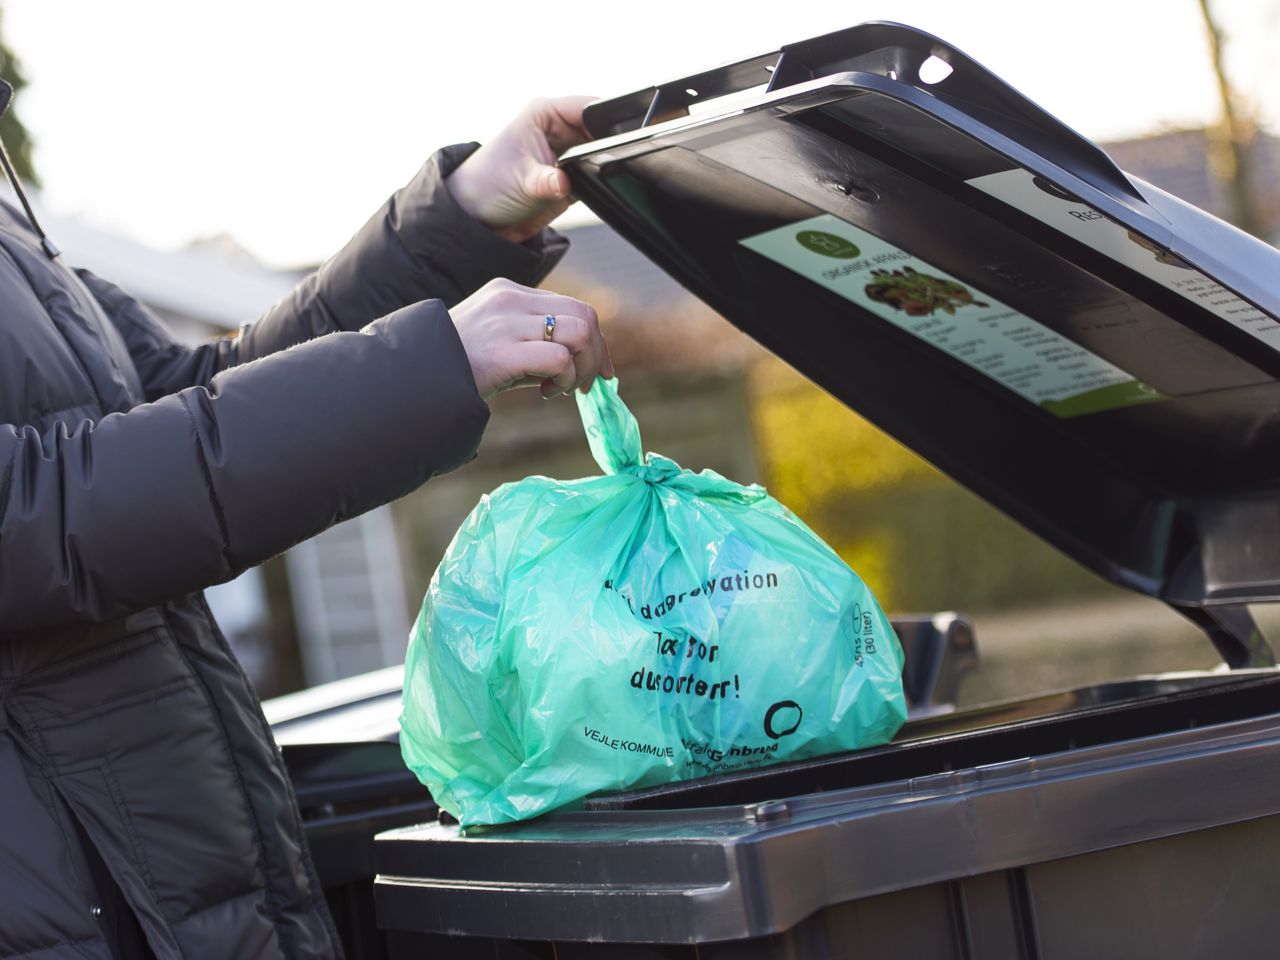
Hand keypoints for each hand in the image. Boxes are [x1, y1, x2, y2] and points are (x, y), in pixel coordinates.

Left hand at [446, 95, 594, 243]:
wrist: (481, 218)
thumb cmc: (489, 185)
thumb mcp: (520, 181)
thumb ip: (546, 181)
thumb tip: (566, 182)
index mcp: (546, 113)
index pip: (588, 107)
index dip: (608, 119)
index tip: (621, 137)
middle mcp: (560, 129)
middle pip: (601, 130)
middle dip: (607, 147)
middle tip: (600, 166)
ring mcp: (567, 153)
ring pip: (602, 153)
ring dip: (601, 166)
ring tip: (586, 180)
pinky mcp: (573, 176)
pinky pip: (596, 175)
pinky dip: (598, 183)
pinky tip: (587, 191)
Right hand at [450, 278, 613, 400]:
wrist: (411, 379)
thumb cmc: (455, 367)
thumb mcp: (499, 344)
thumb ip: (536, 346)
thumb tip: (584, 367)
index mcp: (509, 292)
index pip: (574, 306)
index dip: (595, 341)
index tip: (597, 371)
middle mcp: (511, 299)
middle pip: (585, 315)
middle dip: (596, 355)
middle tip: (583, 385)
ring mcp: (506, 322)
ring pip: (580, 332)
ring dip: (582, 367)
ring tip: (560, 388)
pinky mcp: (502, 351)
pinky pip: (559, 358)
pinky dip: (564, 379)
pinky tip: (545, 392)